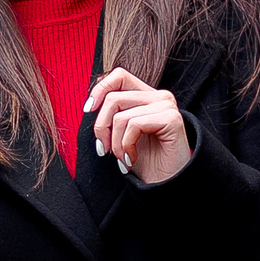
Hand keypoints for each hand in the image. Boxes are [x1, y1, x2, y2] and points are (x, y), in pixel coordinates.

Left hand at [84, 66, 189, 184]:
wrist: (166, 185)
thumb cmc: (145, 161)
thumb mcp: (122, 134)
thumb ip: (112, 114)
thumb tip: (90, 104)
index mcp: (147, 95)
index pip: (119, 75)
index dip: (99, 89)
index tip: (88, 110)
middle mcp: (159, 96)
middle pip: (113, 97)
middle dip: (101, 127)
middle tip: (104, 149)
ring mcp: (167, 105)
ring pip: (121, 116)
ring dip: (115, 143)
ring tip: (122, 158)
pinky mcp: (172, 118)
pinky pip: (134, 125)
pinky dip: (126, 146)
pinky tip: (132, 159)